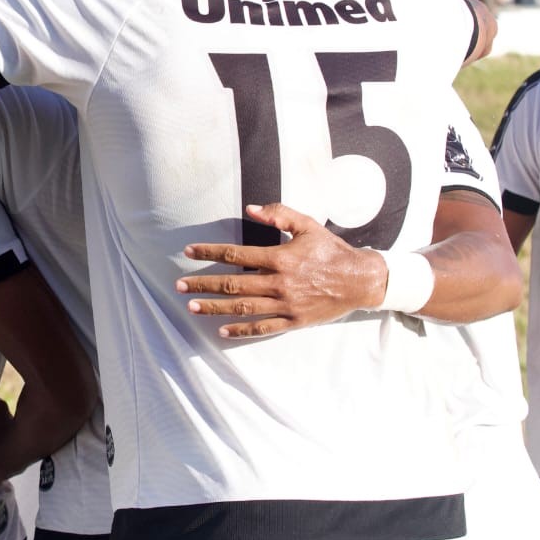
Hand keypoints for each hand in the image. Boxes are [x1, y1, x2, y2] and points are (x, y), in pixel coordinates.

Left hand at [178, 203, 386, 337]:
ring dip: (215, 308)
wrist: (360, 280)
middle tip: (179, 287)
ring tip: (192, 308)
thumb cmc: (331, 251)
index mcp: (280, 258)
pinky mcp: (293, 321)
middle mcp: (280, 283)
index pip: (236, 254)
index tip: (189, 252)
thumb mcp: (308, 225)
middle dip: (203, 284)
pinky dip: (241, 330)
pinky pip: (262, 328)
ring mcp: (286, 304)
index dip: (210, 252)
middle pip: (233, 284)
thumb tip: (250, 209)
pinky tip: (222, 330)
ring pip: (243, 308)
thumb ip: (279, 215)